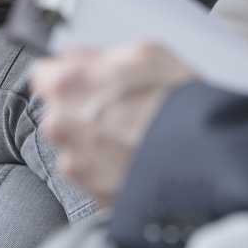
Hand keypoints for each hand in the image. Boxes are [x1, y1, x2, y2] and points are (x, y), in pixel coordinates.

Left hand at [31, 43, 196, 205]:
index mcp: (66, 86)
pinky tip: (138, 158)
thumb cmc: (179, 105)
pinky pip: (93, 175)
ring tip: (135, 136)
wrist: (205, 160)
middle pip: (59, 112)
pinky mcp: (92, 193)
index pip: (42, 73)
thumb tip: (77, 56)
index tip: (83, 79)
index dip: (67, 75)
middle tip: (120, 109)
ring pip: (76, 146)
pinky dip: (109, 168)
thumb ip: (97, 54)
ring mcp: (76, 164)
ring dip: (96, 142)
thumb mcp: (144, 54)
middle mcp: (61, 127)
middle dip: (82, 110)